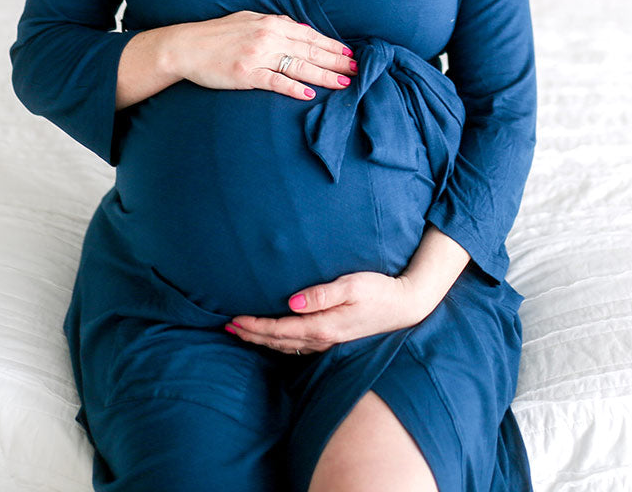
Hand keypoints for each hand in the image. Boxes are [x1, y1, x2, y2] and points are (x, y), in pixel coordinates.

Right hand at [168, 12, 356, 100]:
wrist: (186, 46)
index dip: (332, 45)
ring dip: (324, 75)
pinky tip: (309, 94)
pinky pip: (276, 81)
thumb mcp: (249, 19)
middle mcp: (268, 37)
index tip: (349, 54)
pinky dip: (294, 87)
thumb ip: (276, 24)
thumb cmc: (218, 34)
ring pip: (299, 66)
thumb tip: (301, 30)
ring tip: (343, 83)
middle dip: (336, 61)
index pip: (310, 35)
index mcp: (271, 23)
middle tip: (357, 70)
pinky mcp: (246, 74)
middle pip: (311, 51)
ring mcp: (258, 56)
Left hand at [224, 271, 433, 354]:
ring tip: (242, 332)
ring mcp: (328, 341)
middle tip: (228, 327)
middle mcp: (322, 338)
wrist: (403, 306)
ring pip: (286, 346)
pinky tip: (274, 336)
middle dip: (252, 335)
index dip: (255, 327)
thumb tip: (292, 302)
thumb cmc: (378, 290)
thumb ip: (322, 294)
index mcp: (323, 326)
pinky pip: (298, 345)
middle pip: (278, 341)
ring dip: (262, 340)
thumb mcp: (352, 285)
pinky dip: (279, 341)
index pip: (280, 329)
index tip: (234, 320)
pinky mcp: (333, 338)